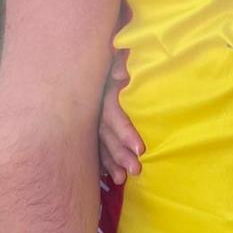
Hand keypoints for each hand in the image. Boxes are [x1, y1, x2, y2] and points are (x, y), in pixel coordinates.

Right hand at [99, 50, 143, 183]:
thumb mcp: (120, 54)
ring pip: (99, 144)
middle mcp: (95, 108)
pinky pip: (94, 147)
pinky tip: (108, 176)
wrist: (97, 53)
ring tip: (124, 179)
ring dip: (111, 162)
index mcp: (104, 92)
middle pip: (106, 134)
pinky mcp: (92, 127)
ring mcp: (91, 119)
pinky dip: (101, 162)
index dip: (125, 132)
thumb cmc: (119, 56)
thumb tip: (121, 75)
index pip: (113, 115)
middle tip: (137, 170)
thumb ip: (121, 63)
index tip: (141, 148)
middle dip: (120, 154)